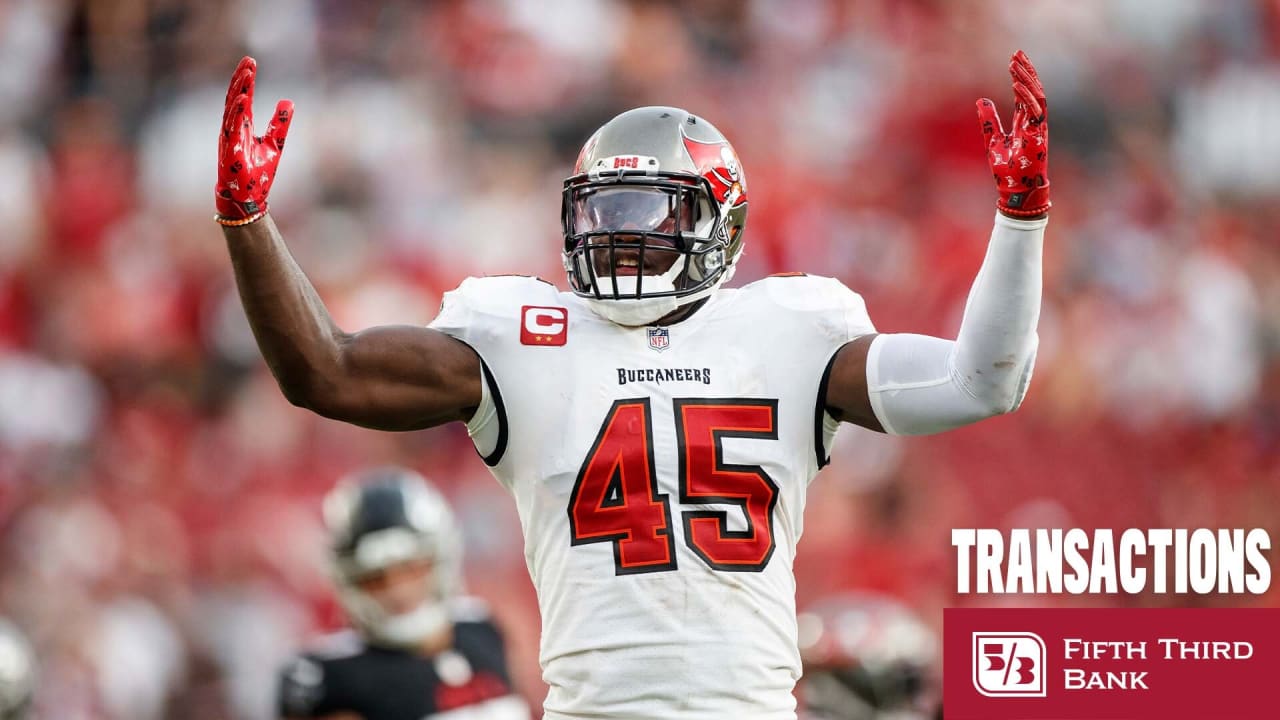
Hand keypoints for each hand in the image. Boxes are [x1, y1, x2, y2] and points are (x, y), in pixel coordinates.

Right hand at [215, 56, 292, 221]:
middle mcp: (234, 128)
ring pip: (231, 108)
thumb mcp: (275, 144)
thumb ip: (279, 124)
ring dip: (238, 90)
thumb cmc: (258, 174)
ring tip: (246, 73)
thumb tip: (288, 102)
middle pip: (235, 97)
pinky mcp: (229, 148)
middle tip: (248, 61)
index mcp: (244, 126)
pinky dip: (236, 111)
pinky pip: (231, 126)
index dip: (247, 80)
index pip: (244, 97)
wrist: (249, 198)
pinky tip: (242, 97)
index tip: (251, 62)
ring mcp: (230, 137)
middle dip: (241, 79)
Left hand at [977, 50, 1048, 217]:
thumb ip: (989, 120)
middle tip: (1017, 53)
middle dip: (1026, 71)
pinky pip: (1036, 110)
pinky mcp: (1039, 135)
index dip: (1020, 76)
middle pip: (1033, 90)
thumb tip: (981, 100)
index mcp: (1024, 123)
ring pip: (1037, 96)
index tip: (1014, 59)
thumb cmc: (1006, 171)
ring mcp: (1038, 128)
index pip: (1025, 94)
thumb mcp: (992, 140)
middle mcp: (1034, 122)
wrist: (1013, 191)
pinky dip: (1027, 96)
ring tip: (1016, 64)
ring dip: (1027, 79)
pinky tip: (1017, 84)